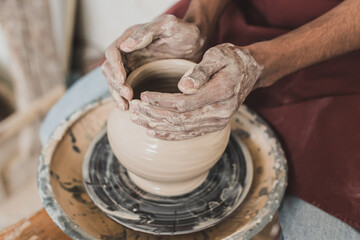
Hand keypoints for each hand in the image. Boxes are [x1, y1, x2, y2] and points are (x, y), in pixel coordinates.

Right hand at [101, 14, 203, 109]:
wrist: (197, 45)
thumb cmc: (185, 33)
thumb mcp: (170, 27)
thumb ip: (149, 31)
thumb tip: (125, 46)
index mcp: (132, 36)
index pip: (113, 52)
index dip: (114, 67)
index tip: (122, 80)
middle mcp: (128, 51)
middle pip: (109, 68)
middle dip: (115, 83)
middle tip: (128, 96)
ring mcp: (132, 65)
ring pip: (114, 81)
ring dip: (117, 94)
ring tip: (125, 106)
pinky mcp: (138, 77)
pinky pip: (125, 88)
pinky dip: (123, 99)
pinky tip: (127, 108)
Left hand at [130, 43, 262, 139]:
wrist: (251, 72)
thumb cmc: (232, 60)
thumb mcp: (219, 55)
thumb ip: (201, 71)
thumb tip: (182, 86)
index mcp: (220, 94)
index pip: (184, 103)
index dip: (161, 102)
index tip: (143, 96)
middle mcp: (220, 113)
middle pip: (180, 119)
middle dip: (153, 116)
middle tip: (133, 110)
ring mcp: (218, 122)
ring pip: (182, 129)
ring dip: (157, 126)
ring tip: (137, 120)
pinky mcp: (214, 126)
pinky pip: (189, 134)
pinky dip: (170, 134)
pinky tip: (153, 132)